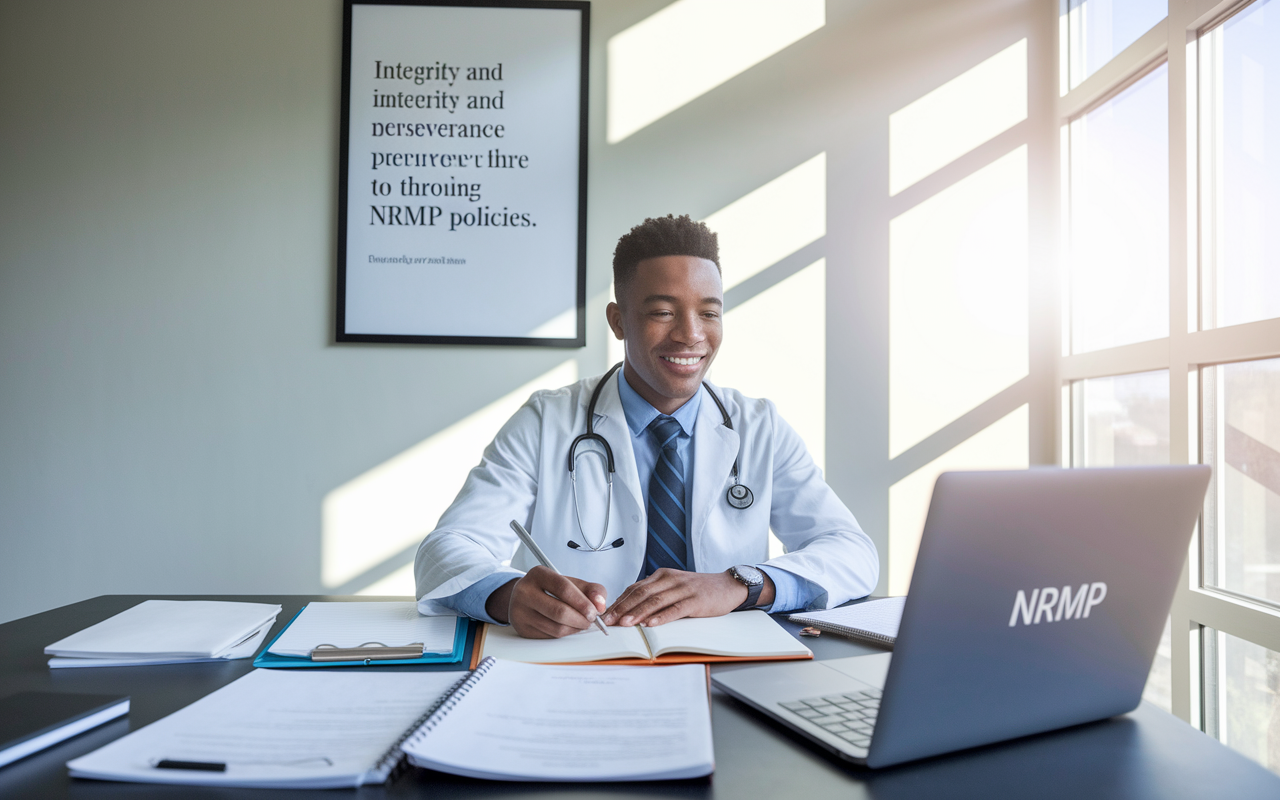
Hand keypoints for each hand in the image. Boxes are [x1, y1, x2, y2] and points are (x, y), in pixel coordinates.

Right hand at [485, 566, 606, 638]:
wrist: (524, 598)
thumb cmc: (551, 589)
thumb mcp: (571, 582)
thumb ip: (591, 590)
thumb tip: (600, 605)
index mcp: (538, 574)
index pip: (563, 588)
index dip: (582, 602)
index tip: (594, 612)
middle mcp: (525, 591)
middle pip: (559, 611)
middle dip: (581, 619)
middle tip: (590, 620)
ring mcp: (520, 611)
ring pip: (555, 628)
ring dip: (575, 629)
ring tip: (581, 623)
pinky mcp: (522, 629)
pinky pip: (550, 637)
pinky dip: (564, 634)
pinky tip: (569, 627)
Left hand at [601, 568, 774, 627]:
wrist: (728, 586)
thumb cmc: (699, 590)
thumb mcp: (673, 587)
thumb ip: (655, 594)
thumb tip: (629, 609)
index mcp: (662, 575)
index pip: (635, 588)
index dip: (619, 602)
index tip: (605, 615)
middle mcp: (670, 579)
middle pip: (641, 594)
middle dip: (623, 608)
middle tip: (609, 621)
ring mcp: (683, 589)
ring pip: (655, 601)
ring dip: (638, 613)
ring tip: (625, 624)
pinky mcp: (696, 600)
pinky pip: (676, 609)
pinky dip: (662, 617)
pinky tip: (652, 624)